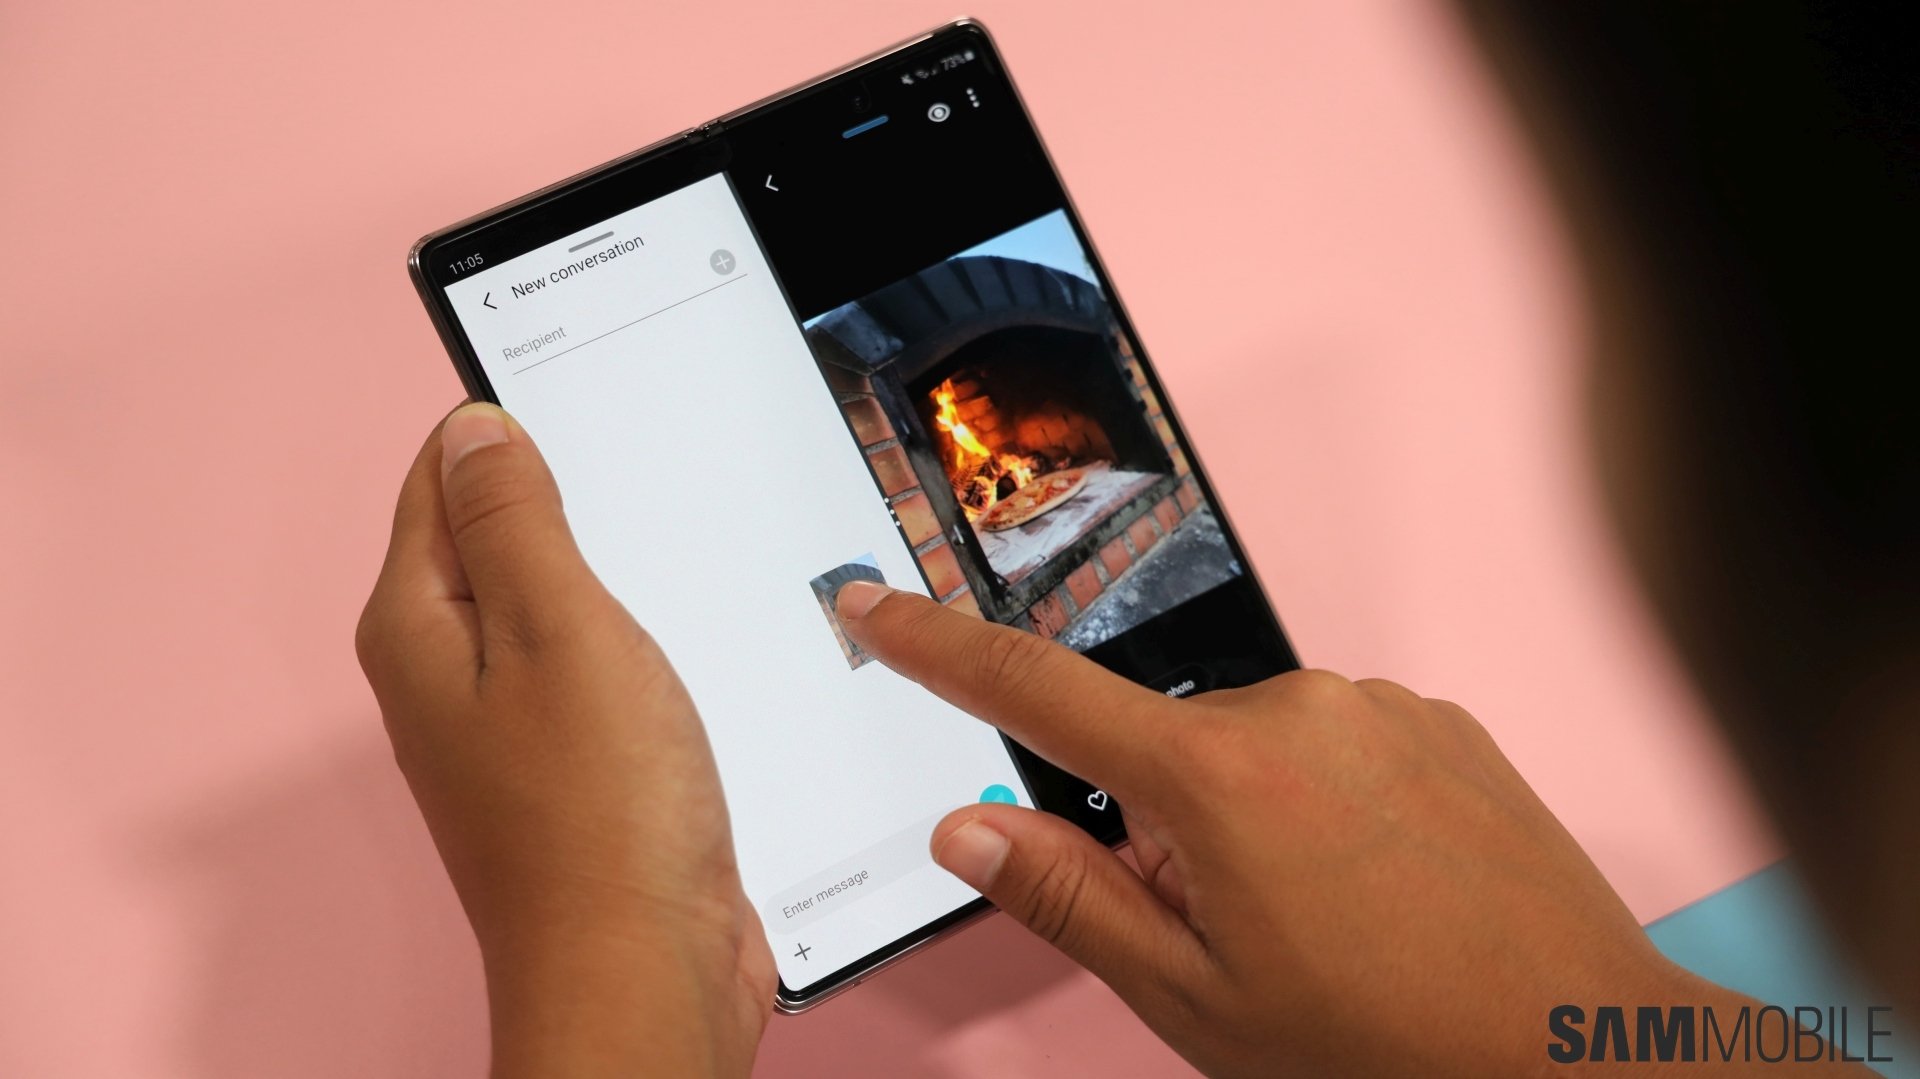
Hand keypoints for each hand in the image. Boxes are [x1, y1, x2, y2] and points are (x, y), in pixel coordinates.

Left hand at [356, 403, 773, 1077]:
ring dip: (614, 575)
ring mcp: (508, 728)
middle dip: (571, 499)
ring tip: (684, 548)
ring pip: (554, 608)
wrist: (645, 970)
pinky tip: (694, 641)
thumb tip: (475, 428)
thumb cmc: (602, 812)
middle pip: (496, 541)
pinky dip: (639, 643)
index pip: (442, 477)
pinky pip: (594, 671)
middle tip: (653, 471)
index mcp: (417, 628)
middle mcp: (446, 676)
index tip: (591, 397)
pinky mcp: (571, 769)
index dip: (512, 429)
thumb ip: (515, 518)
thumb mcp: (562, 629)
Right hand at [835, 583, 1748, 1076]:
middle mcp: (1293, 708)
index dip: (937, 648)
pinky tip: (1385, 889)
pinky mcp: (1436, 719)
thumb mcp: (1194, 1000)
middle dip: (1166, 825)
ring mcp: (1375, 705)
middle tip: (1238, 929)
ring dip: (1254, 818)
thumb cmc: (1387, 1046)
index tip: (875, 603)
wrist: (1584, 1048)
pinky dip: (1329, 806)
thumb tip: (967, 830)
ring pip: (1252, 749)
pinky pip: (1336, 745)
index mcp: (1214, 776)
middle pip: (1162, 746)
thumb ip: (1069, 899)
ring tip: (1333, 919)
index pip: (1036, 690)